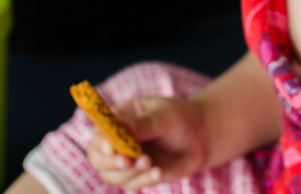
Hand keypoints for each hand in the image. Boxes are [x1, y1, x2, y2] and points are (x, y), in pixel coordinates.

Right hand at [87, 96, 208, 189]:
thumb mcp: (163, 116)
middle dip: (110, 162)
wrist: (201, 136)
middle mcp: (118, 141)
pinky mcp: (139, 175)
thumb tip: (121, 128)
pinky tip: (159, 171)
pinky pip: (132, 184)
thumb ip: (142, 124)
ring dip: (130, 172)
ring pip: (113, 175)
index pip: (99, 132)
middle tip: (127, 161)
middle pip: (98, 158)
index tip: (110, 149)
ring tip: (151, 162)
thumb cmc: (180, 118)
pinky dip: (143, 180)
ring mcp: (127, 160)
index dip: (101, 142)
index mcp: (119, 118)